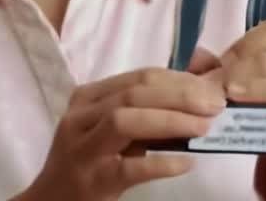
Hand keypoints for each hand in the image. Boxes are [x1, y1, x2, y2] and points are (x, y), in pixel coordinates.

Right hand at [17, 67, 225, 200]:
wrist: (50, 200)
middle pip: (134, 94)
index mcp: (88, 97)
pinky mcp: (92, 181)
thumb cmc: (87, 161)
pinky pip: (129, 168)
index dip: (179, 79)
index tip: (212, 88)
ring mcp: (83, 149)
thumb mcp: (106, 128)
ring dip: (170, 120)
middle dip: (180, 96)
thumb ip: (141, 111)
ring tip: (203, 127)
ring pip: (125, 121)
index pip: (138, 77)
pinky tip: (185, 163)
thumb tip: (196, 95)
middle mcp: (81, 117)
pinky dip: (161, 163)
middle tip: (215, 105)